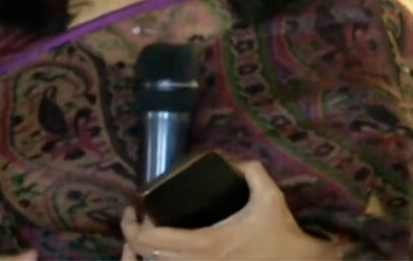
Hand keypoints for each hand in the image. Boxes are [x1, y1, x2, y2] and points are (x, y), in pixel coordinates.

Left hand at [120, 161, 338, 259]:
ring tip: (147, 236)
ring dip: (145, 254)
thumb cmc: (281, 234)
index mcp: (206, 243)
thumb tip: (231, 160)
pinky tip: (162, 254)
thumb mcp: (269, 196)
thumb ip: (250, 171)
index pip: (151, 239)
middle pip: (146, 257)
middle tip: (138, 219)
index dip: (131, 226)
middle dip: (132, 238)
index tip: (134, 209)